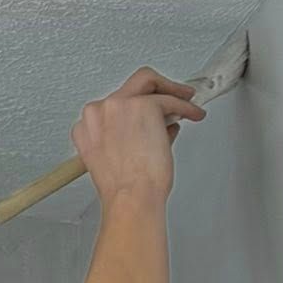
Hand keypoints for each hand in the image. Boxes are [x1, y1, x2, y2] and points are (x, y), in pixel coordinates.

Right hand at [71, 67, 207, 204]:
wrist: (131, 197)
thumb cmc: (126, 189)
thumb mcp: (120, 158)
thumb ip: (134, 136)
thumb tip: (159, 126)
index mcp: (89, 125)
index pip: (116, 104)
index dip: (139, 105)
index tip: (151, 109)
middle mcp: (100, 111)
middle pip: (131, 84)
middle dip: (158, 85)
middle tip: (176, 92)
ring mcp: (119, 105)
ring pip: (150, 85)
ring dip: (173, 94)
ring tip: (187, 103)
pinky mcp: (144, 105)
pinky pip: (169, 99)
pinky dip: (185, 106)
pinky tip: (193, 112)